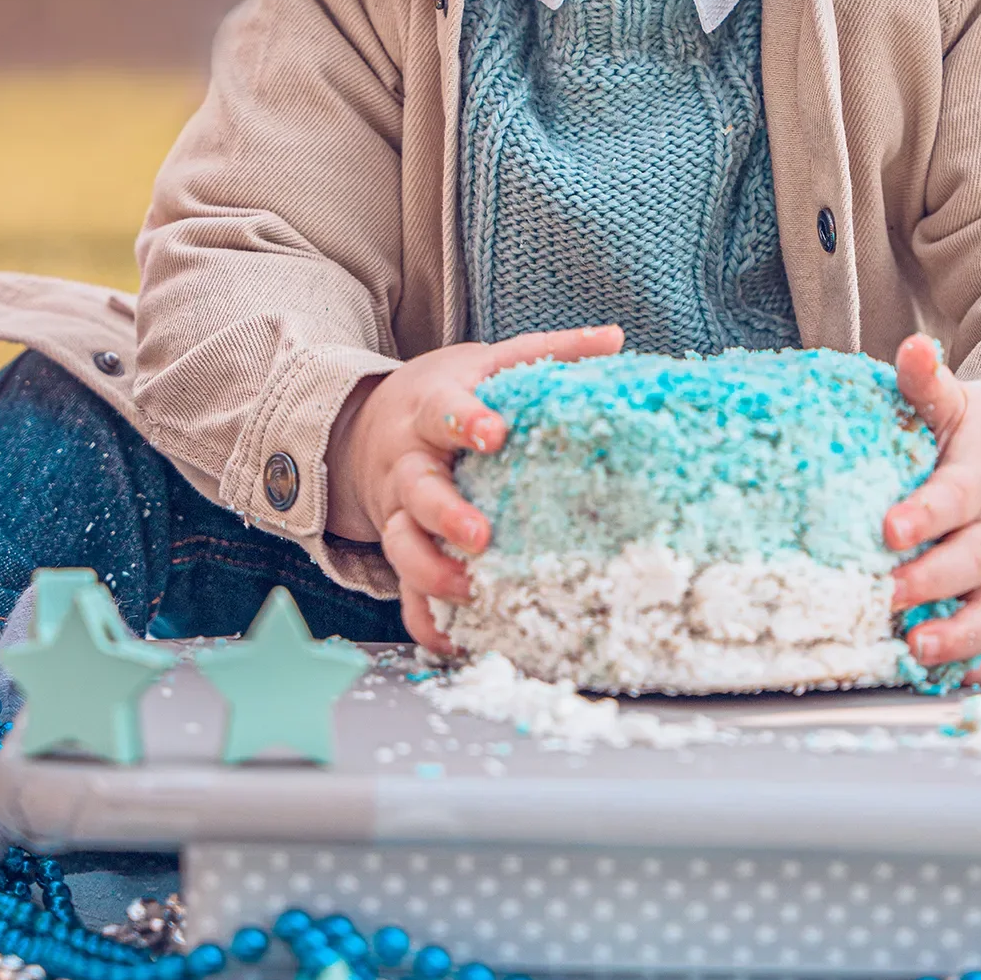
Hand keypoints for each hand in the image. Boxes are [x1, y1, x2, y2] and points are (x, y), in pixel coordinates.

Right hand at [326, 325, 625, 651]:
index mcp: (432, 410)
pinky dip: (424, 618)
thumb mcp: (488, 362)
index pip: (445, 410)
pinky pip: (403, 590)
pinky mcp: (400, 546)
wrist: (365, 426)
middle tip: (480, 536)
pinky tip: (454, 640)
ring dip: (430, 572)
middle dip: (444, 514)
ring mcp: (400, 510)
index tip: (497, 433)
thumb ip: (550, 351)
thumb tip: (615, 339)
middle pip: (417, 489)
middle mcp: (409, 463)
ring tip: (470, 592)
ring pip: (401, 544)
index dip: (468, 421)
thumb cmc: (445, 394)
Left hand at [884, 334, 980, 675]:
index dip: (925, 514)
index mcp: (979, 481)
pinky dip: (980, 663)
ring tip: (917, 650)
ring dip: (957, 634)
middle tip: (888, 596)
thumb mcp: (955, 406)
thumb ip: (926, 384)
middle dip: (931, 582)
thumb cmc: (973, 442)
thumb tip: (911, 348)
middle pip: (971, 561)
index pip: (954, 497)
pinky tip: (950, 678)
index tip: (889, 528)